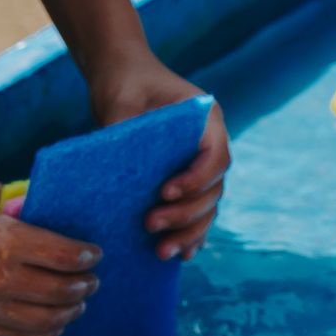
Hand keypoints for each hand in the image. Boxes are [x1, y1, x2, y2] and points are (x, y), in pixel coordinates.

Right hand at [0, 168, 100, 335]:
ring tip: (77, 302)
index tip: (95, 254)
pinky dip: (43, 335)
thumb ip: (23, 212)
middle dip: (83, 287)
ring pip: (43, 323)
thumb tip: (60, 225)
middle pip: (59, 293)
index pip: (63, 258)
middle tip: (92, 280)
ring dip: (68, 313)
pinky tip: (53, 323)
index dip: (86, 257)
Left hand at [90, 52, 229, 260]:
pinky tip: (181, 255)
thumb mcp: (121, 101)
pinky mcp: (185, 183)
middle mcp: (210, 146)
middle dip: (186, 214)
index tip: (165, 192)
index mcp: (207, 121)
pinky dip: (191, 234)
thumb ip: (124, 131)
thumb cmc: (125, 84)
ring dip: (189, 232)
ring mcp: (199, 167)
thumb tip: (119, 174)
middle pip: (213, 190)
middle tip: (151, 225)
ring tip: (162, 252)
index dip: (196, 180)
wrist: (123, 80)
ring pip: (207, 208)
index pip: (216, 157)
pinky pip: (197, 213)